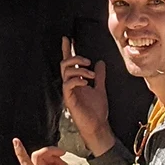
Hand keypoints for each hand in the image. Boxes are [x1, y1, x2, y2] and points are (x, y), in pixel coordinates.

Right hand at [60, 37, 114, 155]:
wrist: (98, 126)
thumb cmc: (97, 110)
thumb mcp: (100, 89)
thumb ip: (99, 76)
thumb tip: (100, 62)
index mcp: (76, 81)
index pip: (70, 63)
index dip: (67, 50)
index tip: (67, 38)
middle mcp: (70, 85)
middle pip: (64, 64)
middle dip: (74, 57)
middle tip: (87, 60)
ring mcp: (68, 92)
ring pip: (66, 72)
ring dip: (79, 69)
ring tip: (91, 75)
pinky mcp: (69, 99)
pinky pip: (68, 85)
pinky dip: (77, 80)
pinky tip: (86, 82)